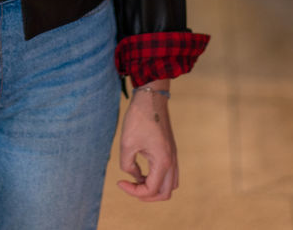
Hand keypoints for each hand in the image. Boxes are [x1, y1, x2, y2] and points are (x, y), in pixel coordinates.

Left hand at [116, 82, 177, 201]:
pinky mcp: (170, 151)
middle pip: (165, 193)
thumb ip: (128, 165)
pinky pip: (169, 174)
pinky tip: (141, 171)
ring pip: (170, 185)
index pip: (151, 190)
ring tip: (136, 181)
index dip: (134, 191)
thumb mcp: (127, 144)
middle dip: (146, 195)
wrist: (151, 98)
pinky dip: (157, 179)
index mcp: (162, 161)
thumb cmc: (139, 118)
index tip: (120, 182)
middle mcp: (171, 161)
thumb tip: (134, 176)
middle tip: (129, 187)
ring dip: (154, 188)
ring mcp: (173, 156)